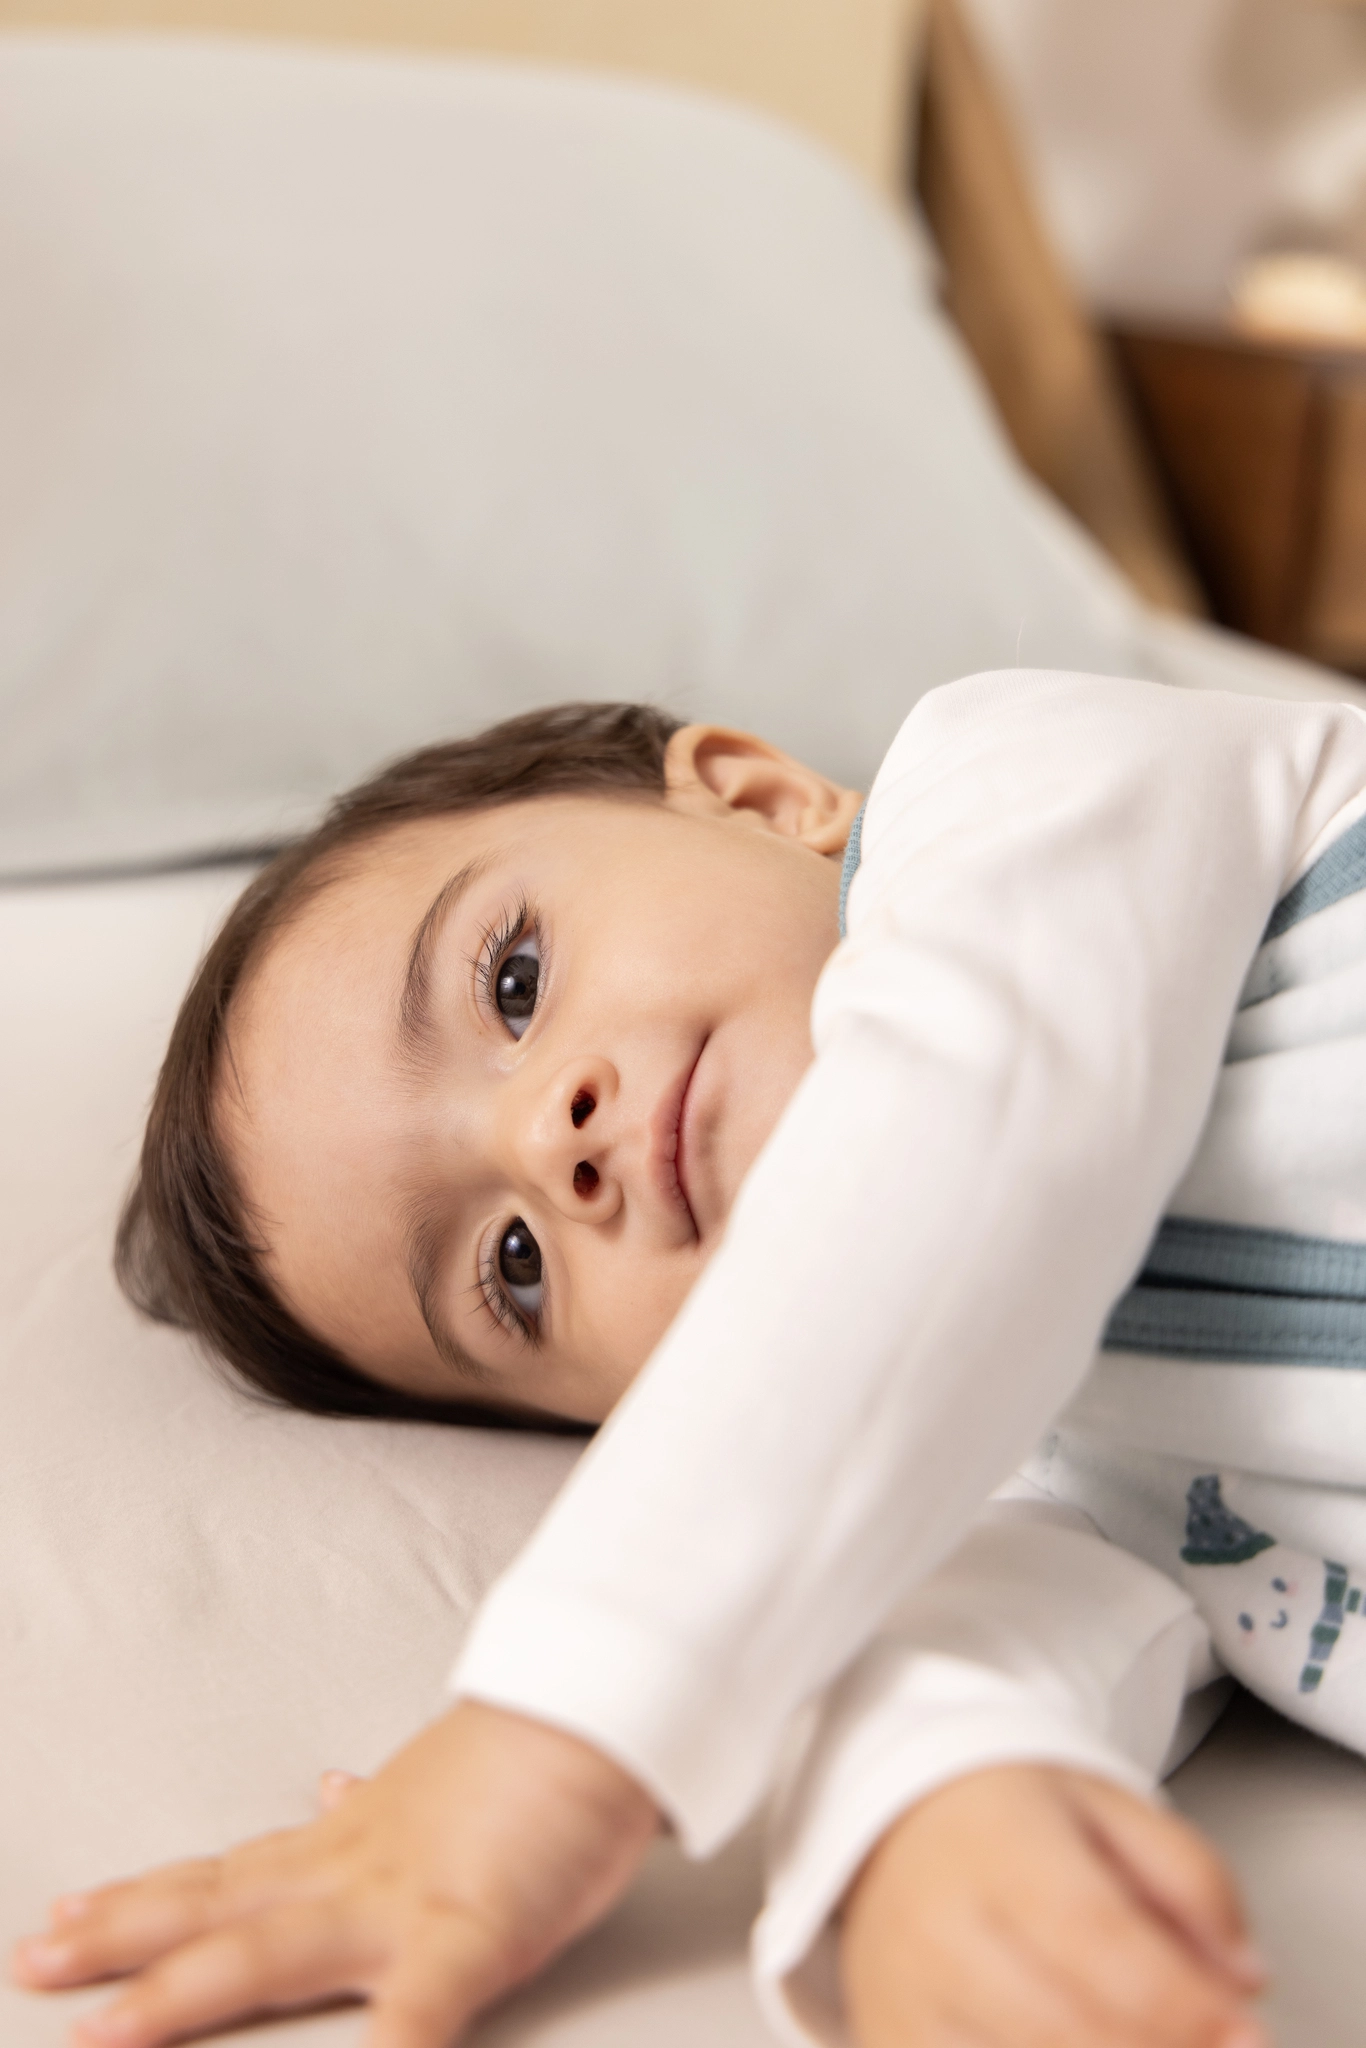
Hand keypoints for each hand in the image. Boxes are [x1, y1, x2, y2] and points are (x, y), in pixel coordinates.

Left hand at [9, 1699, 658, 2047]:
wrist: (605, 1705)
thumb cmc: (534, 1757)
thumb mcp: (436, 1783)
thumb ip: (373, 1806)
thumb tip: (326, 1789)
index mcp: (352, 1843)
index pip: (227, 1873)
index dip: (144, 1900)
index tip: (72, 1914)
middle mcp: (355, 1871)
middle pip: (216, 1910)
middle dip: (119, 1944)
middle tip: (33, 1961)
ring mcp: (405, 1903)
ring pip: (270, 1952)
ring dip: (179, 1995)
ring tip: (108, 2035)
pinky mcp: (473, 1932)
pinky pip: (418, 2013)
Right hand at [840, 1765, 1269, 2047]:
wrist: (895, 1820)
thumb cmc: (1008, 1816)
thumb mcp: (1113, 1808)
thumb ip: (1193, 1880)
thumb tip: (1243, 1980)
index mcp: (998, 1848)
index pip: (1101, 1940)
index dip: (1188, 2003)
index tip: (1243, 2031)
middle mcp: (941, 1931)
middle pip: (1076, 2030)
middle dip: (1163, 2047)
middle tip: (1206, 2038)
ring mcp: (909, 2005)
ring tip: (1136, 2029)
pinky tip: (1073, 2038)